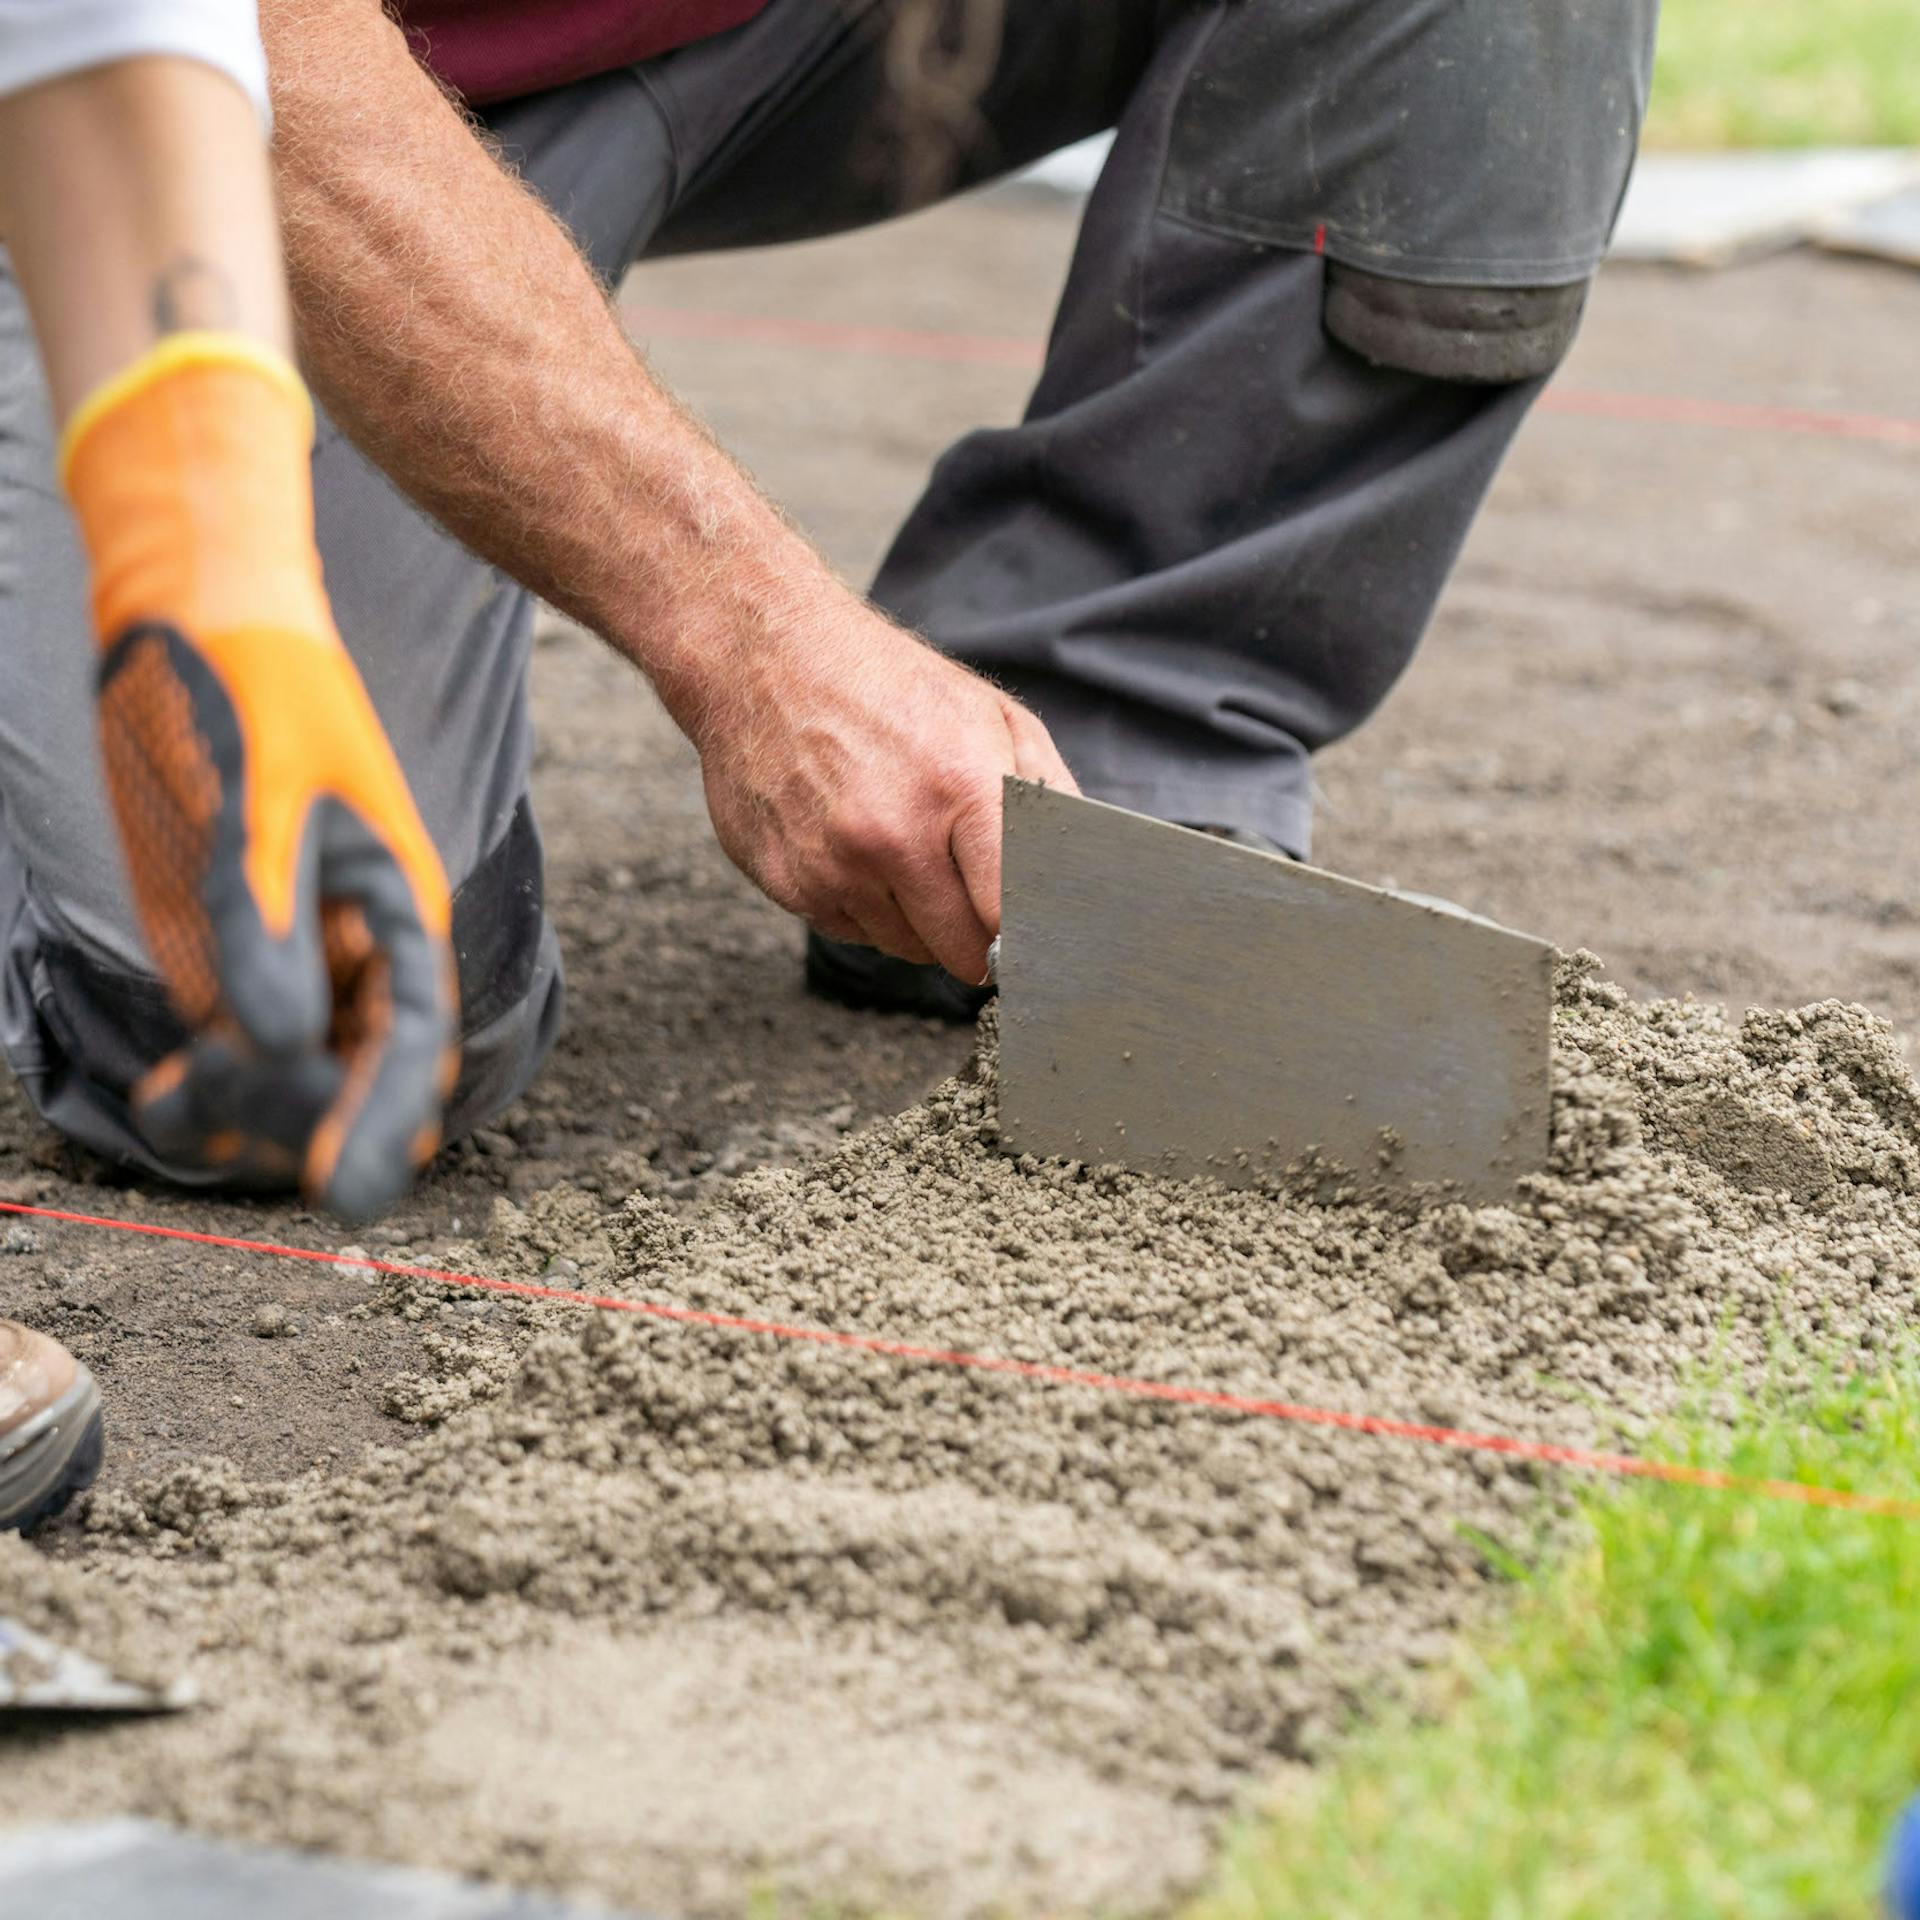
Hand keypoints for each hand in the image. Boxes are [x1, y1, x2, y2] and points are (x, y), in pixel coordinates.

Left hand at [97, 620, 458, 1219]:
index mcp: (400, 912)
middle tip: (218, 1096)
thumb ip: (265, 922)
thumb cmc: (252, 693)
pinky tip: (165, 1096)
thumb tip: (276, 1048)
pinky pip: (228, 1053)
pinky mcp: (227, 958)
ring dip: (244, 1115)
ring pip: (289, 1084)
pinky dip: (201, 1091)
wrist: (190, 621)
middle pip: (354, 1083)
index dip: (382, 1118)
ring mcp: (290, 961)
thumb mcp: (259, 799)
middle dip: (300, 1118)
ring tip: (178, 1096)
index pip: (411, 1042)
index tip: (342, 1190)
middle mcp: (355, 953)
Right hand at [692, 604, 1076, 982]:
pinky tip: (859, 852)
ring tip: (909, 854)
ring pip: (906, 949)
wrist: (761, 657)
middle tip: (979, 906)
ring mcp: (833, 865)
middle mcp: (893, 836)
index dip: (1030, 936)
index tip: (1037, 941)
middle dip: (981, 940)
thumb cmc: (885, 683)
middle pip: (963, 951)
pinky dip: (867, 908)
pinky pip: (851, 931)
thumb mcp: (990, 715)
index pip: (1013, 916)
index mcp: (960, 788)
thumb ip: (1048, 794)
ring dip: (921, 923)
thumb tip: (1083, 868)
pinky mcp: (787, 883)